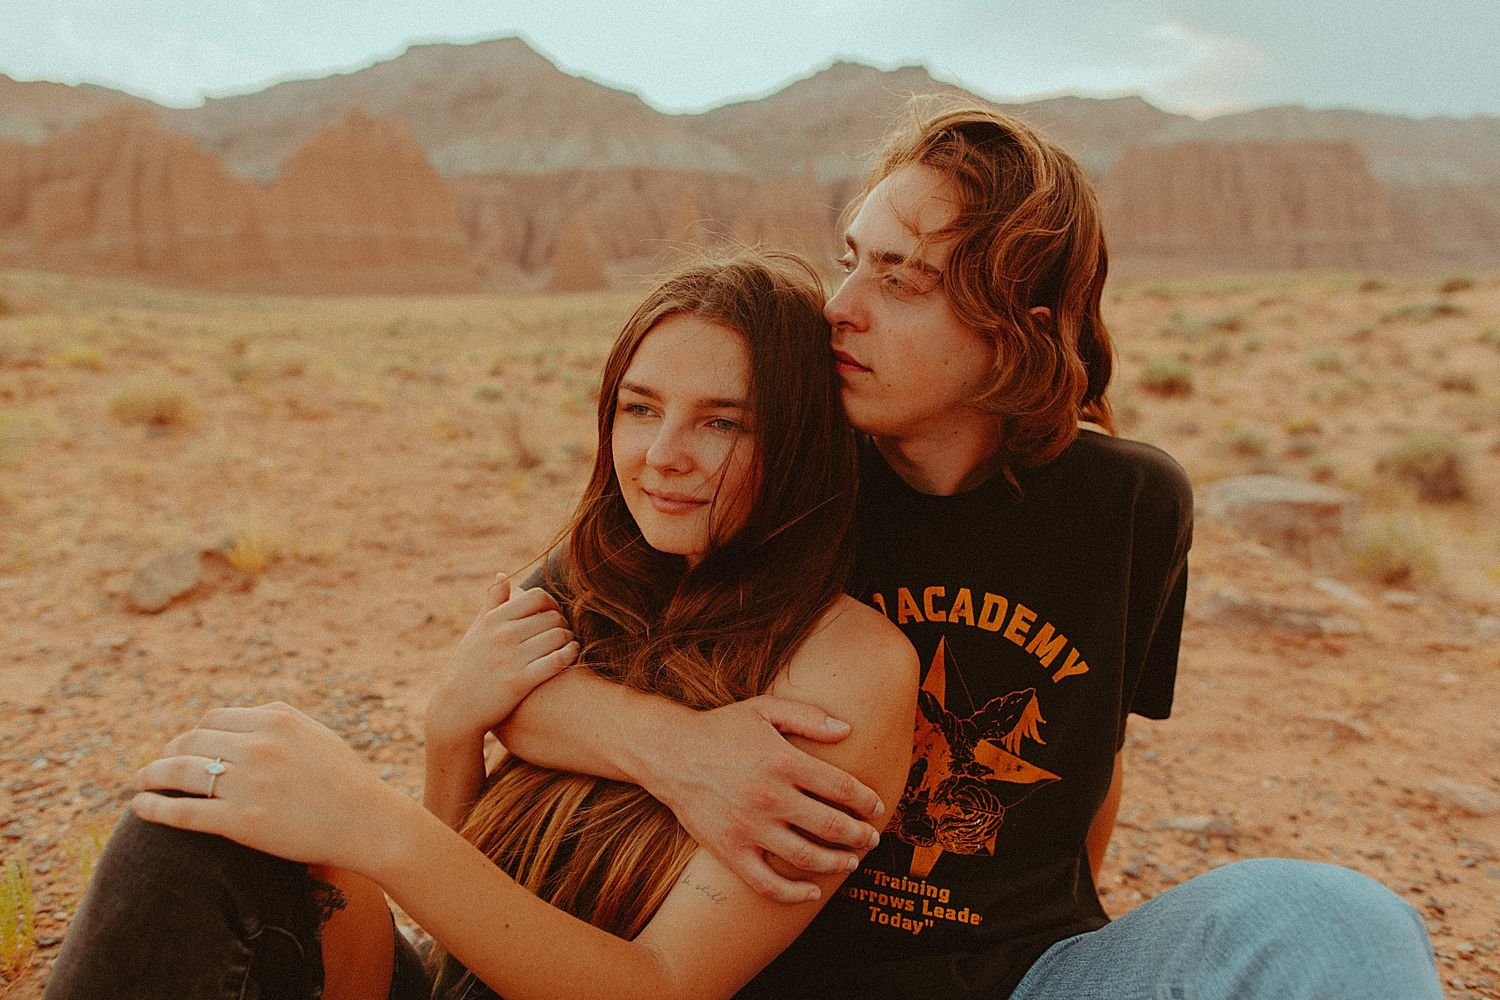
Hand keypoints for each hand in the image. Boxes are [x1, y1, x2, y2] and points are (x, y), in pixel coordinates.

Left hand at [131, 703, 409, 872]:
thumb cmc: (345, 781)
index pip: (213, 719)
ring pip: (180, 771)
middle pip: (191, 741)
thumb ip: (278, 723)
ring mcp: (248, 783)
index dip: (192, 734)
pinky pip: (184, 810)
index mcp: (276, 719)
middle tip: (157, 767)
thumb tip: (242, 719)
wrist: (368, 823)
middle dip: (168, 752)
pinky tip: (139, 807)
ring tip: (140, 783)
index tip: (183, 747)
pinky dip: (154, 807)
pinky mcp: (241, 821)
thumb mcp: (315, 735)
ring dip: (151, 775)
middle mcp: (259, 745)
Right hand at [427, 576, 578, 745]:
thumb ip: (492, 603)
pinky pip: (557, 661)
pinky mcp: (520, 682)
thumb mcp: (475, 631)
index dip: (552, 604)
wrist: (457, 709)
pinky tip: (571, 654)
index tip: (552, 615)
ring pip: (559, 636)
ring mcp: (511, 658)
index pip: (537, 597)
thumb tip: (503, 575)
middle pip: (552, 617)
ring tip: (567, 644)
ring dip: (569, 639)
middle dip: (563, 623)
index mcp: (493, 620)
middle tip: (563, 633)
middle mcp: (502, 635)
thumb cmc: (469, 667)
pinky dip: (570, 654)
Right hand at [645, 696, 885, 903]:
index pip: (842, 788)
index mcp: (784, 761)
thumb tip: (849, 729)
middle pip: (832, 825)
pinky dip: (794, 893)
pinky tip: (812, 891)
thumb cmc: (721, 729)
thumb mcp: (764, 709)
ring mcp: (750, 827)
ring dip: (837, 863)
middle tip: (871, 838)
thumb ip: (808, 717)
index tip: (877, 807)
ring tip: (851, 862)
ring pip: (807, 857)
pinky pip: (767, 883)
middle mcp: (771, 797)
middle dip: (860, 835)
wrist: (669, 752)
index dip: (867, 800)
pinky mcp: (730, 850)